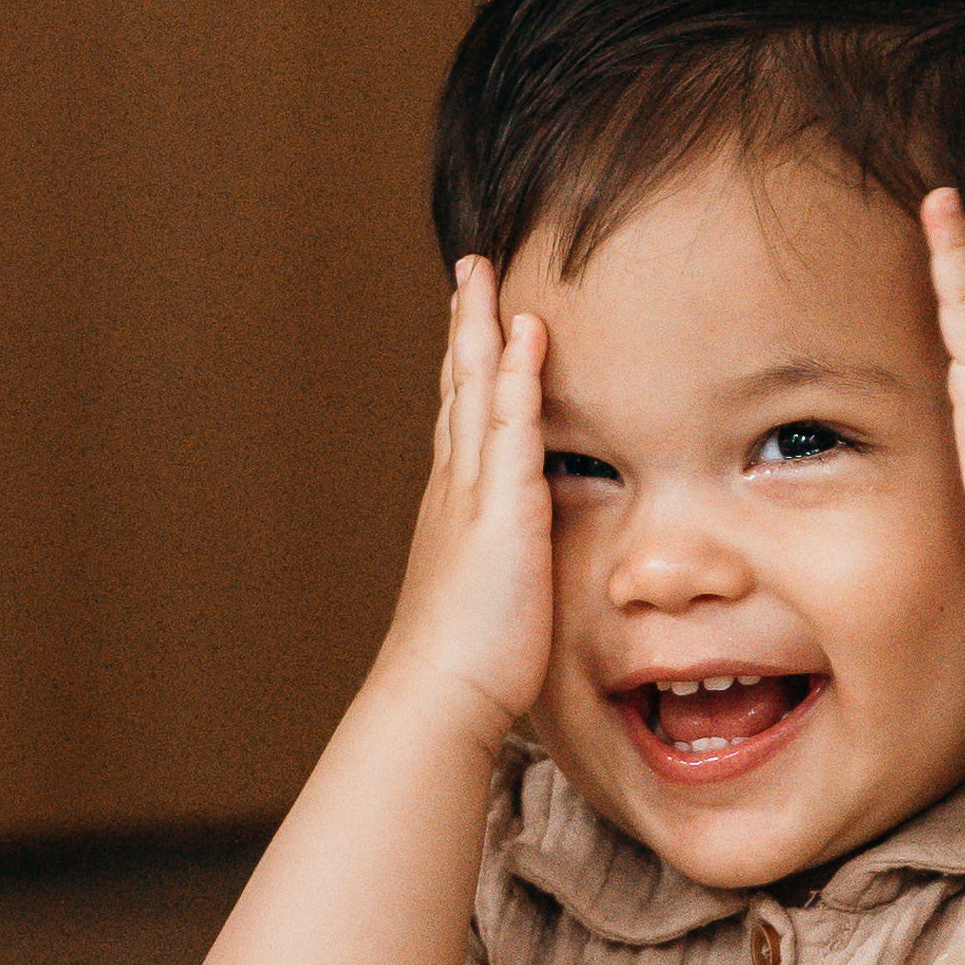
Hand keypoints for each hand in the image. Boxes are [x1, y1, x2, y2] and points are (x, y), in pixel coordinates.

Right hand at [380, 259, 554, 746]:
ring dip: (483, 328)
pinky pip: (511, 426)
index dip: (467, 368)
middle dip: (465, 326)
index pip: (462, 421)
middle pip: (458, 388)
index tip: (472, 320)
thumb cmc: (467, 664)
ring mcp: (474, 495)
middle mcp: (456, 490)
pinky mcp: (502, 510)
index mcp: (455, 509)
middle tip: (469, 269)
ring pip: (475, 392)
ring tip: (486, 275)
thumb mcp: (487, 597)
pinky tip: (526, 333)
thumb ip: (499, 565)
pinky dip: (516, 375)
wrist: (439, 695)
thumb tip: (512, 563)